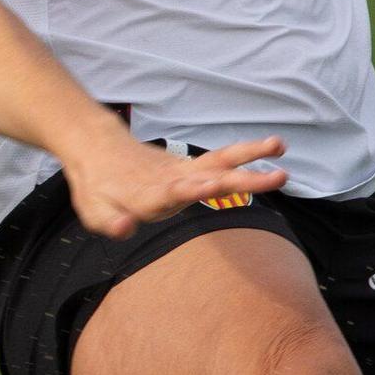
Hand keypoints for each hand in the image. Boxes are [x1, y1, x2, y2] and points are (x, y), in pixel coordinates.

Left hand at [64, 133, 288, 238]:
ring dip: (250, 154)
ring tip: (281, 146)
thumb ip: (110, 222)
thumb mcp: (94, 211)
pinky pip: (222, 159)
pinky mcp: (192, 168)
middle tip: (278, 177)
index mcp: (149, 194)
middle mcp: (172, 180)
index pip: (174, 192)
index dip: (192, 190)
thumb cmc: (98, 188)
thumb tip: (124, 229)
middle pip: (210, 176)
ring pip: (221, 161)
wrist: (102, 152)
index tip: (212, 186)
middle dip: (243, 177)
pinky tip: (275, 148)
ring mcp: (184, 170)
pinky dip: (247, 153)